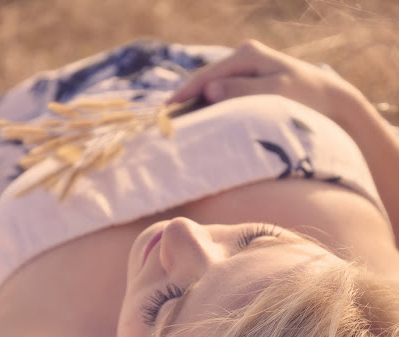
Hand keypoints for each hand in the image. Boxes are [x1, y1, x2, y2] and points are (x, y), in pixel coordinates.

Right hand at [169, 40, 359, 126]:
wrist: (331, 100)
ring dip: (196, 103)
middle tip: (163, 120)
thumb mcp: (276, 93)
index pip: (207, 75)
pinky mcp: (250, 82)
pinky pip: (222, 92)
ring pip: (213, 86)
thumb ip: (242, 91)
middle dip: (185, 98)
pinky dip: (210, 105)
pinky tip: (200, 119)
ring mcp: (247, 69)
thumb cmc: (307, 98)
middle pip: (206, 78)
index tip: (166, 111)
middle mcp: (244, 57)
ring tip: (176, 122)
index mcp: (247, 55)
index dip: (185, 93)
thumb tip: (209, 90)